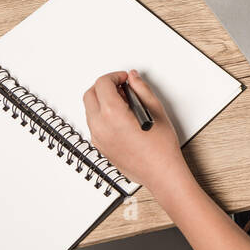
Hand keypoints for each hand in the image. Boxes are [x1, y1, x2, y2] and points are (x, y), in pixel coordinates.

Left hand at [83, 70, 189, 197]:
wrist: (160, 173)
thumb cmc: (161, 148)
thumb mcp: (156, 110)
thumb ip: (141, 90)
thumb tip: (133, 79)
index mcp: (113, 114)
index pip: (102, 84)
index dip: (114, 76)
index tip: (124, 79)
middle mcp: (100, 126)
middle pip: (90, 94)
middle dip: (104, 86)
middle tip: (121, 87)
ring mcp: (98, 138)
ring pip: (89, 109)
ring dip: (102, 100)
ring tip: (124, 103)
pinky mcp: (99, 146)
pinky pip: (93, 123)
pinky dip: (102, 114)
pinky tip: (120, 117)